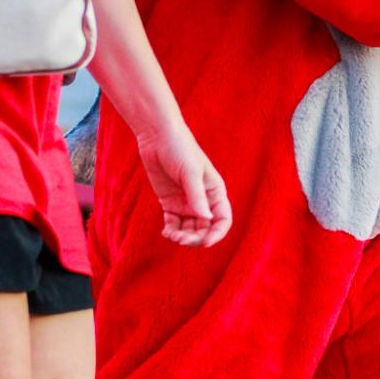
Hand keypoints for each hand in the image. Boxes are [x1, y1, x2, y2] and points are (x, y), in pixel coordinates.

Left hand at [137, 125, 232, 248]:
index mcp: (214, 192)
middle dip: (195, 237)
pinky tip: (166, 231)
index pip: (223, 219)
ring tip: (171, 234)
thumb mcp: (190, 172)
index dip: (217, 233)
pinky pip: (173, 223)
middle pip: (205, 228)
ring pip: (189, 229)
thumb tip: (207, 220)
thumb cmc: (179, 148)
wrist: (157, 136)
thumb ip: (197, 196)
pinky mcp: (170, 202)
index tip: (205, 242)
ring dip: (182, 236)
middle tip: (181, 239)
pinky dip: (171, 230)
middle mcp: (202, 200)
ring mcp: (186, 202)